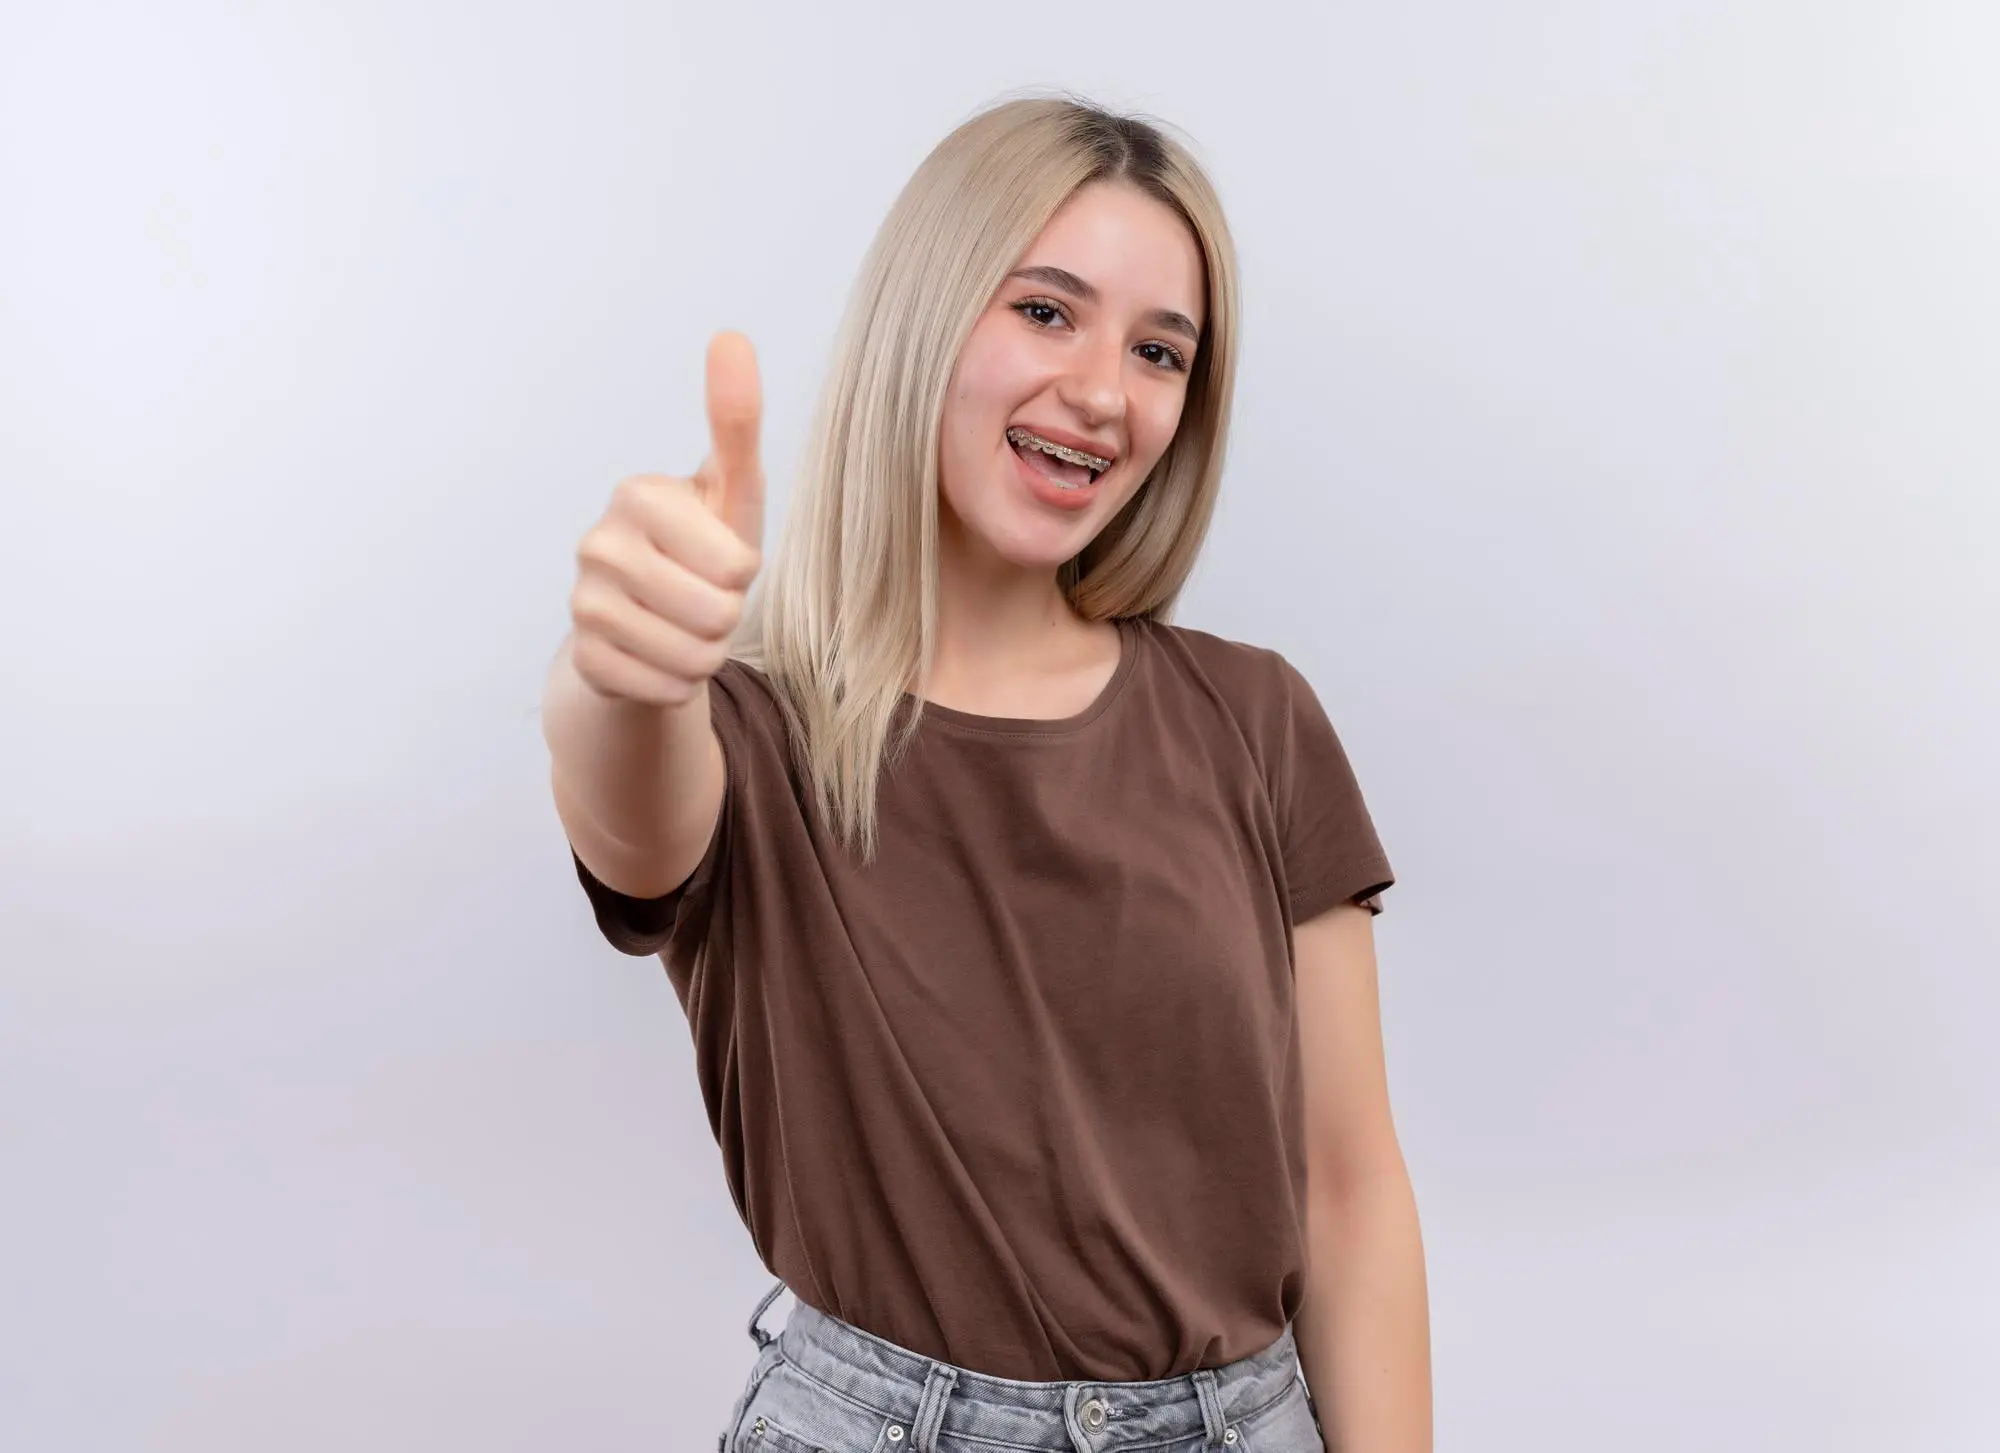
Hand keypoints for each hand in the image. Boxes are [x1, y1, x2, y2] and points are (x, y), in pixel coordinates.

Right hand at [569, 332, 764, 705]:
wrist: (647, 623)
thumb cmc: (702, 547)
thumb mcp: (730, 489)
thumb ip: (734, 420)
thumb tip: (732, 336)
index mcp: (637, 494)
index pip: (736, 564)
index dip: (743, 572)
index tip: (717, 556)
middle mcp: (597, 544)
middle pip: (717, 614)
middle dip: (727, 618)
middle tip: (703, 598)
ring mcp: (582, 605)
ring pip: (694, 658)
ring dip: (706, 653)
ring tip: (685, 626)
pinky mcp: (582, 661)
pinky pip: (666, 690)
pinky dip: (678, 684)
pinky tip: (659, 658)